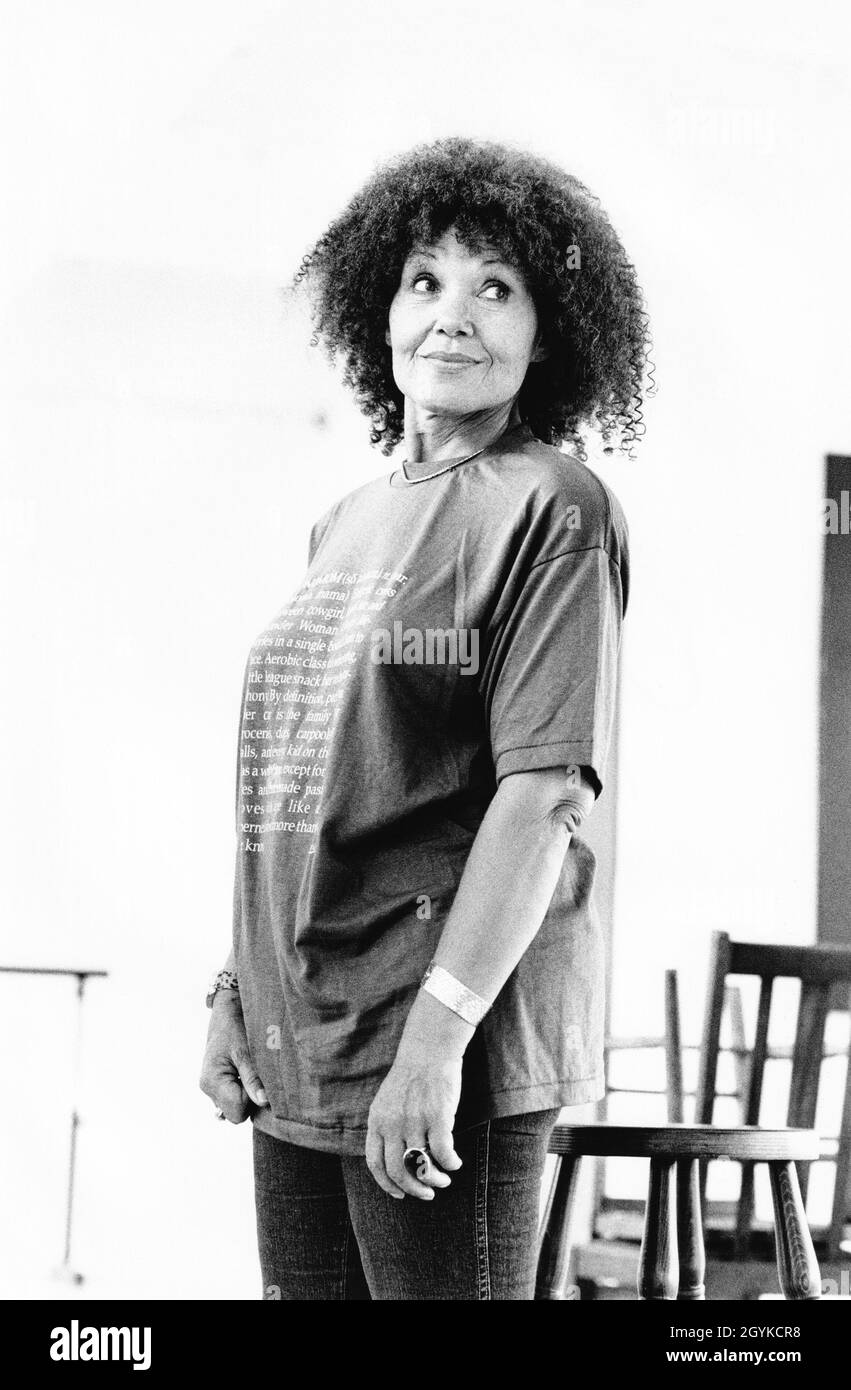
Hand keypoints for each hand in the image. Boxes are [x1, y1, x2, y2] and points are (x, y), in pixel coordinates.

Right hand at [199, 993, 268, 1122]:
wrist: (227, 1010)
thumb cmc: (236, 1026)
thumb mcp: (246, 1051)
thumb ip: (253, 1078)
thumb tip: (263, 1102)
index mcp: (212, 1081)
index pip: (237, 1112)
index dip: (253, 1100)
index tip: (262, 1080)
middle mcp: (208, 1087)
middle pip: (236, 1113)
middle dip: (251, 1099)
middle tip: (259, 1074)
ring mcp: (211, 1087)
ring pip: (235, 1107)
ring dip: (247, 1095)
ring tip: (252, 1071)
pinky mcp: (217, 1083)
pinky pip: (232, 1098)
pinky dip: (243, 1091)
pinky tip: (247, 1073)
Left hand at [366, 1051, 463, 1199]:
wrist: (428, 1049)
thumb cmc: (411, 1077)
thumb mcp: (388, 1102)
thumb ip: (387, 1128)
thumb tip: (398, 1162)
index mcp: (377, 1120)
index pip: (375, 1163)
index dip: (387, 1184)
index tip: (401, 1194)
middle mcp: (392, 1123)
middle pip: (398, 1171)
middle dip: (414, 1189)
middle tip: (428, 1194)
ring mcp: (414, 1120)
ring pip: (422, 1165)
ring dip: (436, 1179)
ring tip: (445, 1179)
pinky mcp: (437, 1116)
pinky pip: (443, 1152)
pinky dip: (451, 1163)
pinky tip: (456, 1163)